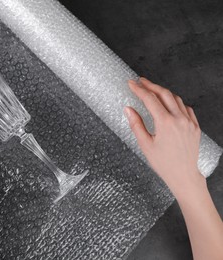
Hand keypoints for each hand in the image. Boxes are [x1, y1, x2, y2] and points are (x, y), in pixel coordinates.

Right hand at [124, 77, 203, 196]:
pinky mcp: (195, 126)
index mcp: (165, 123)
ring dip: (163, 92)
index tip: (131, 83)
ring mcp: (189, 121)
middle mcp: (179, 119)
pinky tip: (168, 103)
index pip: (150, 99)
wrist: (184, 175)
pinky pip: (185, 108)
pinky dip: (175, 102)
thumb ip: (136, 124)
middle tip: (140, 81)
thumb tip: (128, 109)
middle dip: (151, 85)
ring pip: (176, 98)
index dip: (139, 89)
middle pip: (164, 94)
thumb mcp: (145, 144)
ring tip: (152, 91)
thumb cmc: (163, 163)